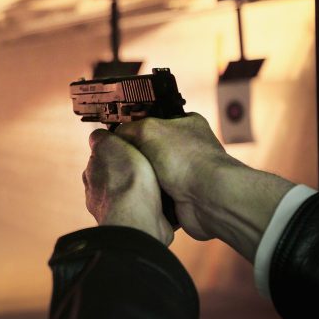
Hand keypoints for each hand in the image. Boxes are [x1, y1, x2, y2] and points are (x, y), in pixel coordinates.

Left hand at [84, 129, 173, 245]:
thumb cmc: (123, 181)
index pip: (103, 158)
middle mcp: (101, 196)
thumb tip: (98, 136)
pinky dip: (158, 206)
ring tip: (160, 181)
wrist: (138, 218)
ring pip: (134, 194)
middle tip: (150, 163)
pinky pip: (150, 211)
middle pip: (119, 176)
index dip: (118, 150)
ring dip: (147, 188)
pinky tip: (166, 200)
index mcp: (92, 176)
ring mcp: (119, 212)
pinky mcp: (139, 225)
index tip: (132, 146)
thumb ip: (101, 138)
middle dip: (133, 170)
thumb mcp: (107, 144)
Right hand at [115, 113, 294, 261]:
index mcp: (185, 124)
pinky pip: (154, 192)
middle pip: (148, 147)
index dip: (134, 126)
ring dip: (140, 175)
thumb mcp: (147, 130)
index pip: (153, 120)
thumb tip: (111, 137)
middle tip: (120, 157)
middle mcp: (186, 147)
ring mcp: (184, 172)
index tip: (117, 133)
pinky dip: (147, 193)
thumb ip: (126, 129)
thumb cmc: (186, 159)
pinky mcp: (180, 195)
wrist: (207, 199)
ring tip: (130, 176)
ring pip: (149, 171)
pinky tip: (140, 192)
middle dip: (135, 154)